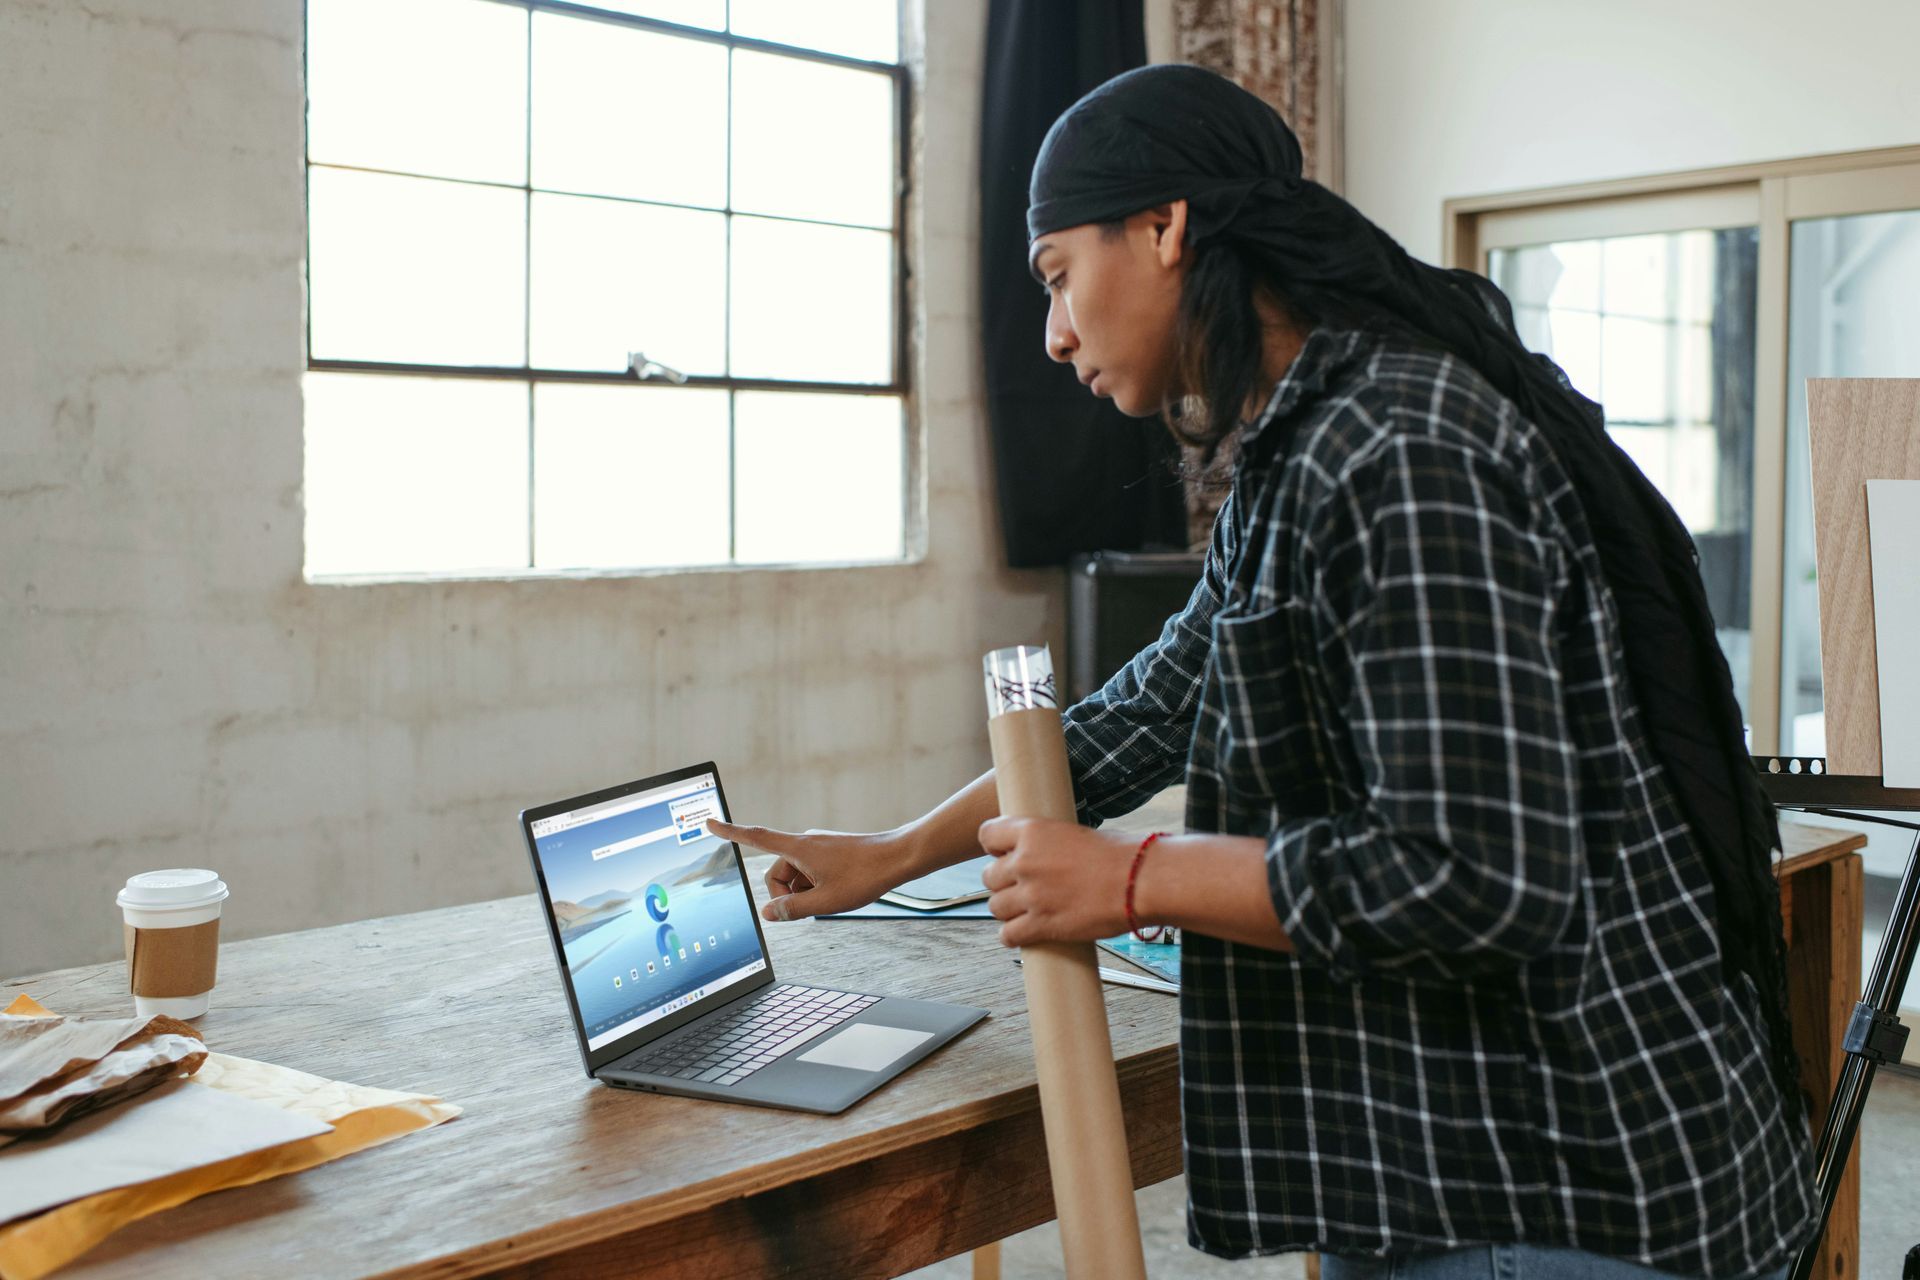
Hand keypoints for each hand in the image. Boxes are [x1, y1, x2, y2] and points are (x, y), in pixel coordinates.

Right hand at [706, 819, 909, 921]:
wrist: (898, 858)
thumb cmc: (865, 876)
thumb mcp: (825, 901)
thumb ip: (792, 910)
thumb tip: (767, 913)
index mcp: (797, 848)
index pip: (755, 837)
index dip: (730, 832)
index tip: (709, 823)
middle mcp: (803, 843)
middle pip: (775, 873)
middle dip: (786, 895)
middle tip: (812, 905)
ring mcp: (816, 847)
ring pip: (794, 877)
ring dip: (803, 892)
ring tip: (831, 896)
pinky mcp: (828, 852)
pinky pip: (808, 873)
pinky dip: (814, 886)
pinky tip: (836, 891)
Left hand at [976, 817, 1135, 948]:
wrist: (1139, 881)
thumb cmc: (1120, 855)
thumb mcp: (1076, 833)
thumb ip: (1049, 843)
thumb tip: (1042, 855)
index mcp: (1032, 831)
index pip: (987, 835)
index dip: (994, 847)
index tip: (1003, 854)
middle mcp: (1025, 862)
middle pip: (989, 876)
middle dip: (1003, 882)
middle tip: (1022, 886)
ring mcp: (1031, 895)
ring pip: (995, 907)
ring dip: (1008, 910)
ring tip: (1026, 910)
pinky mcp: (1041, 925)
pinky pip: (1008, 935)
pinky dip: (1013, 936)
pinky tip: (1024, 932)